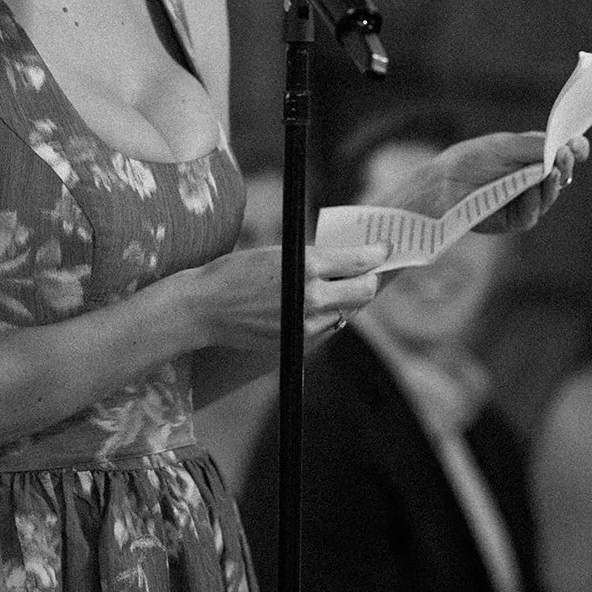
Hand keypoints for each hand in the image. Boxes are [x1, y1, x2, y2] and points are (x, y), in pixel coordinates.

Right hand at [187, 243, 386, 350]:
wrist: (206, 307)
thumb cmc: (237, 271)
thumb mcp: (280, 253)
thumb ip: (315, 259)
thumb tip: (345, 260)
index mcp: (308, 266)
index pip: (360, 261)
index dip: (377, 254)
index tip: (384, 249)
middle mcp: (313, 297)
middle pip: (364, 291)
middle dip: (369, 279)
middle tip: (367, 271)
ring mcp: (307, 324)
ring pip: (347, 312)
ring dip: (346, 300)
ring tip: (336, 287)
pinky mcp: (298, 342)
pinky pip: (327, 328)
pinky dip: (327, 316)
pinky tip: (314, 306)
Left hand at [386, 131, 588, 232]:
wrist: (442, 185)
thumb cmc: (470, 160)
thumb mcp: (505, 145)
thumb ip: (536, 145)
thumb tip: (567, 145)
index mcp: (529, 156)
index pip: (559, 153)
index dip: (572, 150)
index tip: (580, 145)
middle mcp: (529, 178)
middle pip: (559, 175)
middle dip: (565, 165)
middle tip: (567, 156)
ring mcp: (523, 200)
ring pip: (549, 196)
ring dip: (553, 184)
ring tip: (552, 172)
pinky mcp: (514, 220)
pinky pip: (531, 214)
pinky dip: (532, 202)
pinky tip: (529, 193)